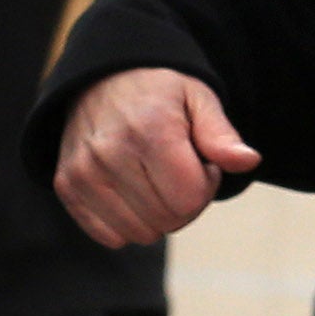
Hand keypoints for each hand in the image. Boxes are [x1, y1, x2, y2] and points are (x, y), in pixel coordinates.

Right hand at [54, 67, 258, 244]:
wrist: (101, 79)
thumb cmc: (159, 93)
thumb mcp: (199, 99)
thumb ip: (222, 135)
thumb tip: (247, 161)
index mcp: (149, 131)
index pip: (190, 199)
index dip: (206, 185)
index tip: (200, 161)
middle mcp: (109, 153)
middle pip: (168, 219)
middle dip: (185, 201)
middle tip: (177, 168)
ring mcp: (82, 172)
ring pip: (141, 233)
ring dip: (157, 214)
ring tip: (154, 176)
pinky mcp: (67, 186)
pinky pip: (110, 236)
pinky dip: (129, 222)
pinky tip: (131, 190)